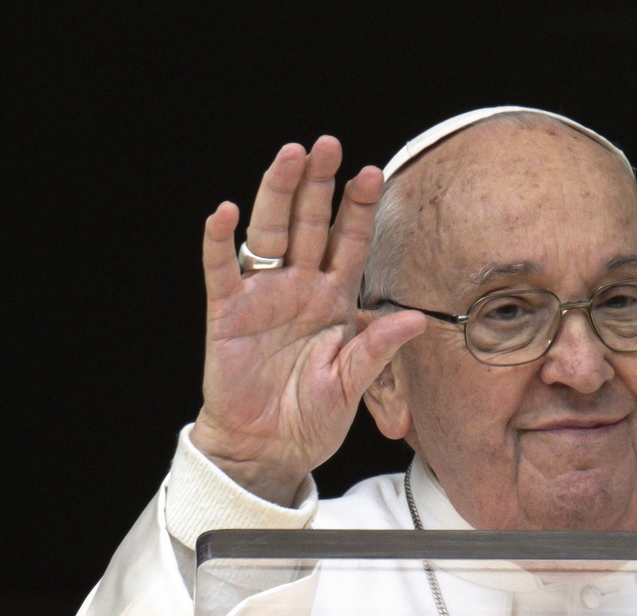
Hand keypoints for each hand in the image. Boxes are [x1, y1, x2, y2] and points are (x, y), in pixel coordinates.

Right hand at [195, 137, 425, 503]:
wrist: (270, 449)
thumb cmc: (313, 417)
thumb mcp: (354, 383)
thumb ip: (378, 348)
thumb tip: (416, 318)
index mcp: (334, 300)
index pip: (350, 243)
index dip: (360, 209)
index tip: (373, 173)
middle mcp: (299, 288)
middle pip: (309, 224)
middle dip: (319, 184)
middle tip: (327, 144)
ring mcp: (262, 296)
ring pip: (270, 233)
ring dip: (277, 193)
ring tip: (289, 156)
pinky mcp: (228, 313)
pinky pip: (221, 270)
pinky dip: (220, 241)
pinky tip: (224, 213)